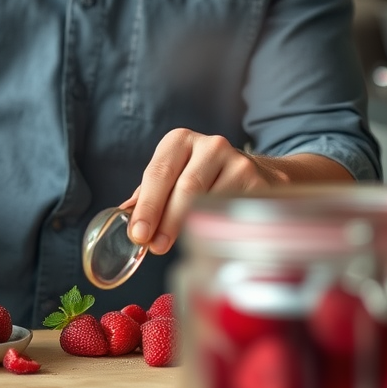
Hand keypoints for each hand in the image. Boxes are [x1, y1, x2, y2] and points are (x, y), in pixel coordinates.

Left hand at [120, 129, 349, 255]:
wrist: (261, 173)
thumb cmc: (207, 176)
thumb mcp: (176, 173)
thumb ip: (150, 192)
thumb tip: (125, 214)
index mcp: (180, 140)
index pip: (158, 173)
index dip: (147, 205)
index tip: (138, 233)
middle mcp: (210, 145)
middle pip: (184, 188)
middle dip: (166, 220)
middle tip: (155, 246)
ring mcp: (238, 162)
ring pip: (210, 201)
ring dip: (192, 228)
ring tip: (181, 246)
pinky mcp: (259, 182)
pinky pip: (233, 212)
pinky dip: (218, 229)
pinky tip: (212, 240)